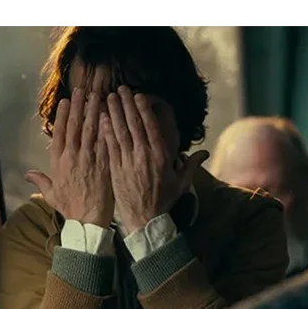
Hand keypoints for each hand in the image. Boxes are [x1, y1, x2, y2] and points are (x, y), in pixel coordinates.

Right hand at [26, 88, 113, 228]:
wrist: (89, 219)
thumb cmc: (70, 208)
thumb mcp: (51, 195)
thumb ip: (40, 181)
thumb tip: (27, 174)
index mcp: (59, 162)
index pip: (60, 133)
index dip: (63, 116)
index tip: (66, 102)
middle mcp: (73, 157)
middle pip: (75, 127)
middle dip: (79, 107)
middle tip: (82, 90)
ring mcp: (89, 159)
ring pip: (90, 130)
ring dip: (93, 111)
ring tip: (96, 96)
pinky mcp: (104, 164)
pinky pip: (105, 141)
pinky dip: (107, 127)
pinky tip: (110, 115)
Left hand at [101, 86, 208, 234]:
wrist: (144, 220)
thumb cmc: (164, 200)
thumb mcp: (182, 183)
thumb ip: (192, 165)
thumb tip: (206, 153)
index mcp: (160, 156)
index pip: (151, 127)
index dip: (143, 109)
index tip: (138, 95)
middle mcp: (143, 156)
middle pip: (133, 124)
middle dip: (126, 104)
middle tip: (120, 88)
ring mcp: (128, 162)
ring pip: (119, 132)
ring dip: (113, 113)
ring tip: (108, 97)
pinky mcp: (116, 169)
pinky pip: (110, 146)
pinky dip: (105, 131)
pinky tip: (101, 118)